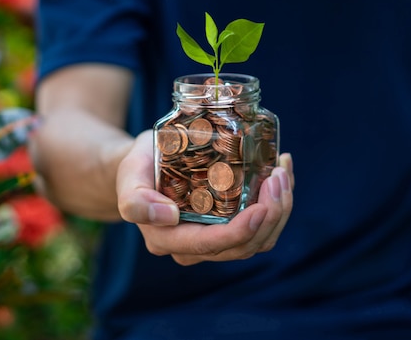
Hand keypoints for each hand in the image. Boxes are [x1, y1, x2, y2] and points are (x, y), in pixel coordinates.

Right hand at [116, 129, 293, 265]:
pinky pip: (261, 225)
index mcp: (168, 239)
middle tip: (278, 176)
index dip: (242, 231)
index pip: (212, 244)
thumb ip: (136, 199)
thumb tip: (168, 217)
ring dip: (279, 209)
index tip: (262, 207)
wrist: (145, 164)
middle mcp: (193, 246)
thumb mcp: (128, 174)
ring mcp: (214, 238)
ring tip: (282, 172)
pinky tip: (280, 173)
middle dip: (270, 215)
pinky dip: (277, 202)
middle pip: (244, 246)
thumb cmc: (137, 166)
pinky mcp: (229, 226)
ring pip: (259, 239)